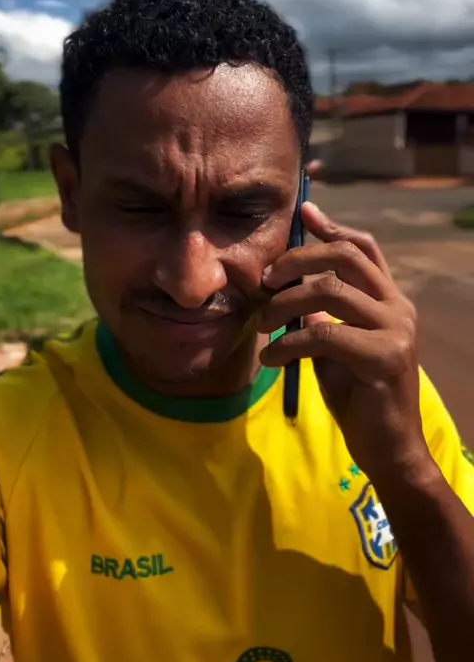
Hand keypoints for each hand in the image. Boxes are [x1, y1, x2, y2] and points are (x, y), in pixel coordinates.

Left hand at [258, 202, 430, 484]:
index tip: (303, 212)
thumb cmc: (361, 397)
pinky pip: (323, 335)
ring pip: (331, 290)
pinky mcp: (384, 357)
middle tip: (266, 279)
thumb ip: (323, 316)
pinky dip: (288, 343)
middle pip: (346, 256)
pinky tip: (271, 358)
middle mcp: (398, 307)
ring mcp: (396, 330)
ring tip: (263, 324)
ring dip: (286, 303)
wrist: (390, 449)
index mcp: (389, 300)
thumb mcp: (337, 347)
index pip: (364, 248)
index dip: (332, 227)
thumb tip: (290, 290)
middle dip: (298, 259)